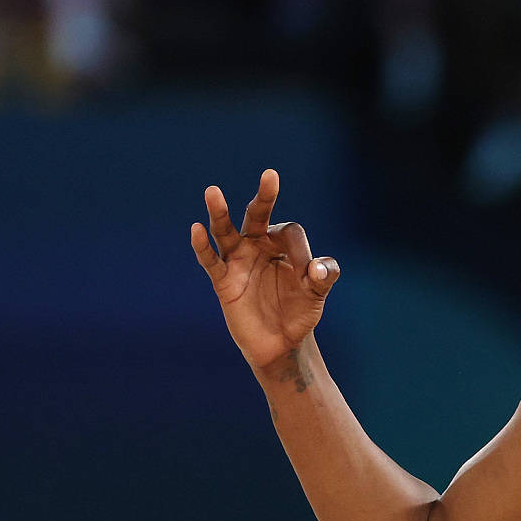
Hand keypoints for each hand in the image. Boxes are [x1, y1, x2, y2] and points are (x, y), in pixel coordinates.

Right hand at [191, 168, 339, 377]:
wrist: (282, 343)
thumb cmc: (299, 312)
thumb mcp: (317, 294)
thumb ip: (324, 277)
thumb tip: (317, 268)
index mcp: (281, 244)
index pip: (289, 232)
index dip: (300, 250)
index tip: (310, 275)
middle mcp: (257, 246)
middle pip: (256, 216)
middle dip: (264, 199)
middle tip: (270, 176)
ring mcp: (238, 261)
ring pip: (226, 231)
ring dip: (220, 213)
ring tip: (213, 192)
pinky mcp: (224, 281)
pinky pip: (210, 261)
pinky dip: (202, 246)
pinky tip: (196, 229)